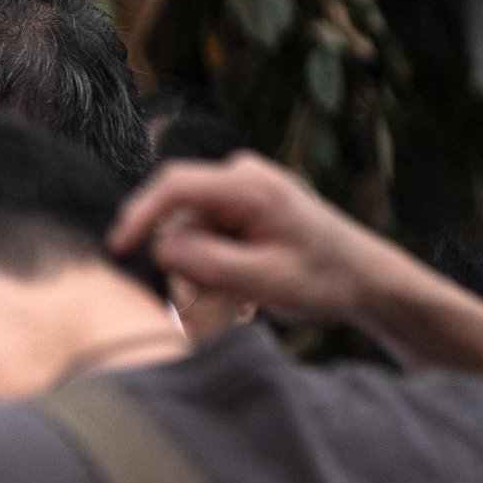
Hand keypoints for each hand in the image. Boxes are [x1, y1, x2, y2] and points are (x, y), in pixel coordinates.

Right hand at [110, 150, 398, 328]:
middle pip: (177, 219)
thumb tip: (156, 249)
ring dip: (200, 274)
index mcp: (251, 185)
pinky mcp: (238, 210)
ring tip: (238, 301)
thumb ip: (205, 263)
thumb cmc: (324, 278)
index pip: (174, 185)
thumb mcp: (263, 279)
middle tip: (210, 305)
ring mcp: (239, 192)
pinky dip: (211, 270)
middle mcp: (241, 178)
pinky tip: (240, 290)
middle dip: (182, 265)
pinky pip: (201, 239)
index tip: (117, 251)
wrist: (365, 279)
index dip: (138, 215)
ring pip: (186, 235)